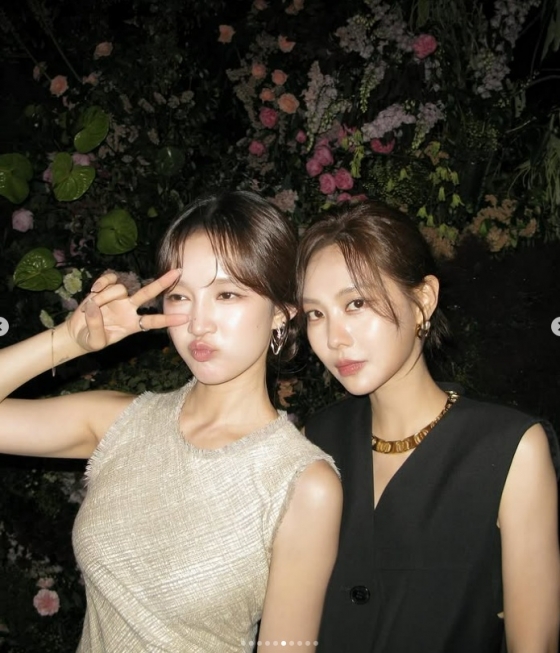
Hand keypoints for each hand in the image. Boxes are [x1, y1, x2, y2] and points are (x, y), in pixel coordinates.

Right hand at [68, 269, 187, 350]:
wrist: (77, 332)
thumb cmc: (90, 340)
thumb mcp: (94, 342)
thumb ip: (96, 328)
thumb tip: (95, 306)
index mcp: (132, 325)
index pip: (153, 321)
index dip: (168, 320)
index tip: (185, 318)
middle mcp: (129, 309)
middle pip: (149, 293)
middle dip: (163, 283)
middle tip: (179, 272)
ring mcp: (118, 297)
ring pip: (120, 289)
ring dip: (105, 297)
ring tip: (92, 307)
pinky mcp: (106, 289)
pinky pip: (109, 279)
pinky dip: (102, 283)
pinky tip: (93, 291)